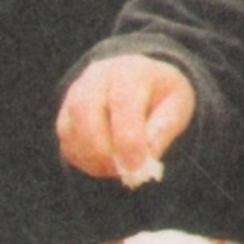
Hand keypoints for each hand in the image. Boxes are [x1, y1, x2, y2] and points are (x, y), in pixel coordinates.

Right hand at [56, 55, 194, 179]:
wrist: (140, 81)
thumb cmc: (161, 95)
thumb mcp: (177, 105)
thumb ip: (164, 127)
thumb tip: (147, 155)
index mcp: (130, 70)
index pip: (123, 101)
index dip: (128, 137)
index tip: (136, 165)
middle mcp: (97, 76)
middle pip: (86, 111)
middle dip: (102, 150)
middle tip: (124, 173)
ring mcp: (76, 93)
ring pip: (70, 129)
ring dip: (92, 158)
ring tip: (118, 168)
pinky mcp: (66, 113)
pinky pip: (66, 141)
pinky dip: (83, 160)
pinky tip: (105, 164)